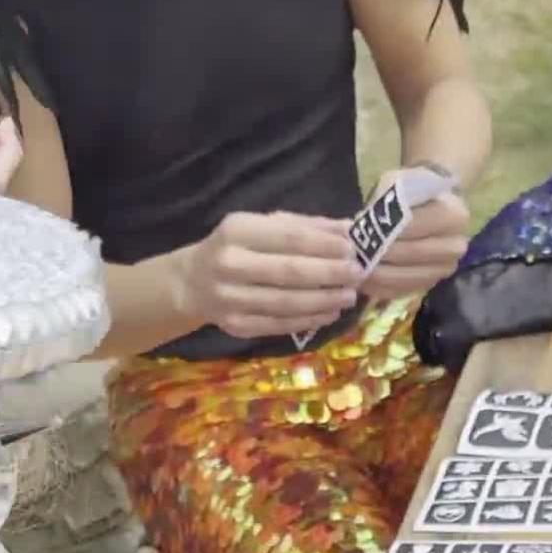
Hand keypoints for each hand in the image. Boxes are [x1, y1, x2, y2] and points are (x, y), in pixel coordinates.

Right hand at [174, 210, 360, 339]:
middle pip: (290, 272)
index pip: (288, 238)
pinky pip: (280, 324)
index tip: (352, 249)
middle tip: (357, 274)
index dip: (323, 245)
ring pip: (287, 302)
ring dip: (324, 300)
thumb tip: (349, 230)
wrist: (193, 282)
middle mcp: (230, 264)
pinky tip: (330, 313)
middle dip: (329, 274)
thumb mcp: (262, 227)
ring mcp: (231, 298)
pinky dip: (309, 319)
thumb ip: (304, 227)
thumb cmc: (237, 248)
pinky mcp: (237, 325)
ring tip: (349, 296)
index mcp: (237, 230)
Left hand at [361, 180, 468, 301]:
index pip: (414, 225)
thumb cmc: (412, 190)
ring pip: (408, 277)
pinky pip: (405, 291)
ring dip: (379, 276)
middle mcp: (456, 245)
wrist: (432, 205)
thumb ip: (386, 203)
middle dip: (380, 255)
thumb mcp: (398, 184)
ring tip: (355, 269)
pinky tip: (365, 282)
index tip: (359, 230)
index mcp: (454, 215)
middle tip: (354, 254)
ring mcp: (446, 268)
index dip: (385, 229)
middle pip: (412, 254)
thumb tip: (362, 226)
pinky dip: (382, 288)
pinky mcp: (432, 284)